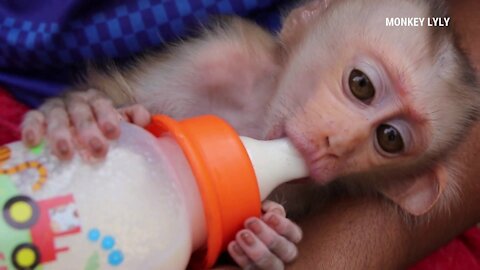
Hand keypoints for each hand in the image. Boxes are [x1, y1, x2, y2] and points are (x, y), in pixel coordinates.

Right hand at [21, 88, 149, 159]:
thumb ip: (132, 118)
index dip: (107, 116)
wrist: (71, 134)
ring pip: (57, 116)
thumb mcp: (116, 124)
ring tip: (66, 154)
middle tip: (98, 150)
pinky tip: (33, 142)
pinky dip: (32, 129)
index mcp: (96, 100)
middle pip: (81, 111)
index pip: (102, 103)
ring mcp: (54, 108)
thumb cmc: (98, 131)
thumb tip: (143, 118)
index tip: (114, 133)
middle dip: (88, 130)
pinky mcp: (35, 117)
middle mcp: (75, 101)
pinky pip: (31, 119)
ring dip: (61, 134)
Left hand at [227, 201, 301, 268]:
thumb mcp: (250, 209)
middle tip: (249, 222)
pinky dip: (243, 258)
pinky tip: (232, 245)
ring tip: (240, 234)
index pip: (295, 234)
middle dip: (270, 236)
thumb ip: (265, 208)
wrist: (217, 240)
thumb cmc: (237, 220)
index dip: (284, 225)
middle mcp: (279, 256)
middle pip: (288, 252)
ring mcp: (266, 268)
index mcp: (284, 237)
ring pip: (273, 265)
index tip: (268, 216)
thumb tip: (273, 210)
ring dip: (257, 249)